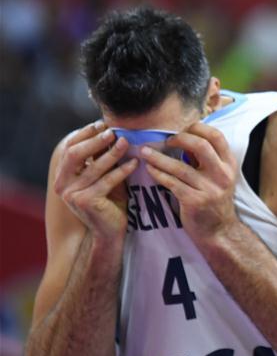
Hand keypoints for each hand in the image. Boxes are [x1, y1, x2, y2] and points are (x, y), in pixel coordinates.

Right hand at [53, 121, 137, 245]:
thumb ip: (100, 158)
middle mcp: (62, 184)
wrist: (110, 231)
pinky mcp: (87, 201)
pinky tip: (135, 163)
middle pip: (75, 153)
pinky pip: (108, 180)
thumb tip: (109, 130)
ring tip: (126, 142)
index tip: (103, 124)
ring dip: (112, 152)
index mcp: (63, 175)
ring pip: (94, 166)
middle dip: (95, 140)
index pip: (69, 147)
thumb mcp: (102, 176)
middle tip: (113, 131)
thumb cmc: (109, 201)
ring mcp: (72, 194)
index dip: (85, 134)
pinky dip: (122, 170)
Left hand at [140, 122, 239, 248]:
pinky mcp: (194, 201)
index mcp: (229, 165)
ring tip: (144, 152)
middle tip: (166, 140)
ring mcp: (209, 188)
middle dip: (179, 138)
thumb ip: (205, 159)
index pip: (216, 136)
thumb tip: (184, 139)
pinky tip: (149, 169)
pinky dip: (158, 174)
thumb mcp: (219, 177)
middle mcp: (222, 175)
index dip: (198, 128)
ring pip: (180, 166)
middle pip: (200, 145)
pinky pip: (171, 183)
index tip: (183, 130)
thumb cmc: (214, 200)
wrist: (219, 231)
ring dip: (158, 157)